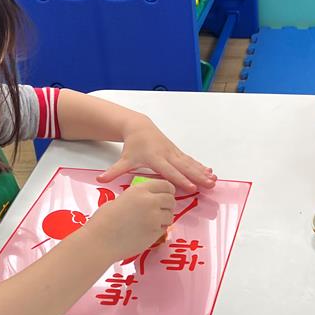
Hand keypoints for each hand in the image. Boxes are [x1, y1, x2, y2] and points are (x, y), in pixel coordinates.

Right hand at [86, 179, 176, 259]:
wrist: (99, 241)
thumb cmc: (103, 220)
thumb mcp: (121, 199)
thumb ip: (137, 197)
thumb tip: (148, 200)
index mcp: (140, 190)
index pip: (165, 185)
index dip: (167, 190)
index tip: (165, 195)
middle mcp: (150, 201)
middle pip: (171, 200)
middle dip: (168, 204)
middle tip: (160, 210)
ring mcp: (155, 218)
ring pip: (170, 215)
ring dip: (164, 218)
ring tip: (151, 222)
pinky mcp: (155, 234)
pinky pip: (165, 229)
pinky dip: (160, 229)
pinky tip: (147, 231)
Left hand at [97, 115, 215, 191]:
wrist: (139, 127)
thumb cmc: (132, 146)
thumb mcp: (123, 159)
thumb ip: (114, 171)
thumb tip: (100, 180)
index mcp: (155, 158)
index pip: (169, 171)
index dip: (181, 179)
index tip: (192, 187)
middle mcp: (167, 154)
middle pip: (184, 167)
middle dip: (198, 176)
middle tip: (210, 185)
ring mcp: (173, 152)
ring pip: (190, 163)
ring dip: (202, 171)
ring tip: (214, 179)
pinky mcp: (176, 151)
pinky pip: (190, 160)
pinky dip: (200, 166)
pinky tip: (209, 172)